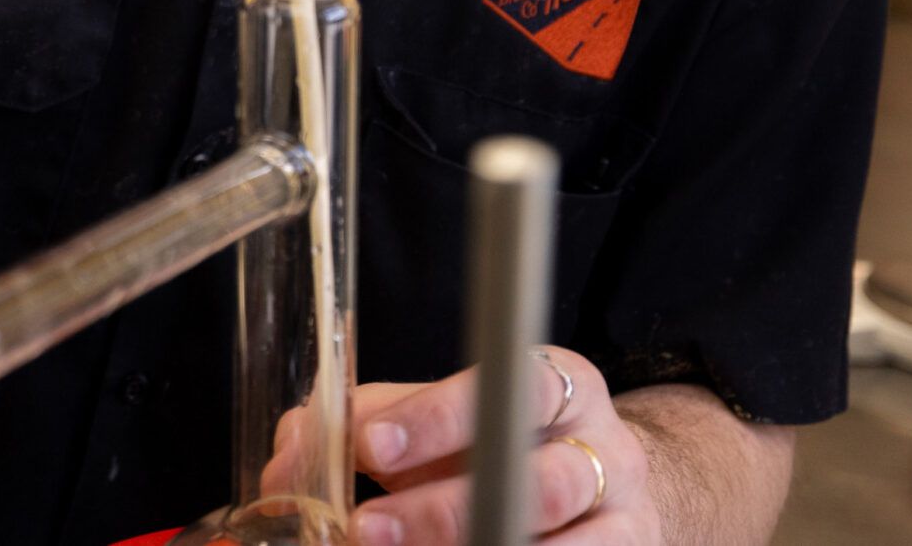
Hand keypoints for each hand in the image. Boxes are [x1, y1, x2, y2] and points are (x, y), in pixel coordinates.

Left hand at [346, 347, 659, 543]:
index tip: (371, 446)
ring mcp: (620, 521)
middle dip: (443, 511)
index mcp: (556, 384)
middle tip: (364, 528)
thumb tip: (292, 449)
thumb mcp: (439, 417)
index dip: (438, 417)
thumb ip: (368, 420)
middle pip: (536, 482)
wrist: (595, 493)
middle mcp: (601, 449)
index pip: (509, 386)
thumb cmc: (495, 446)